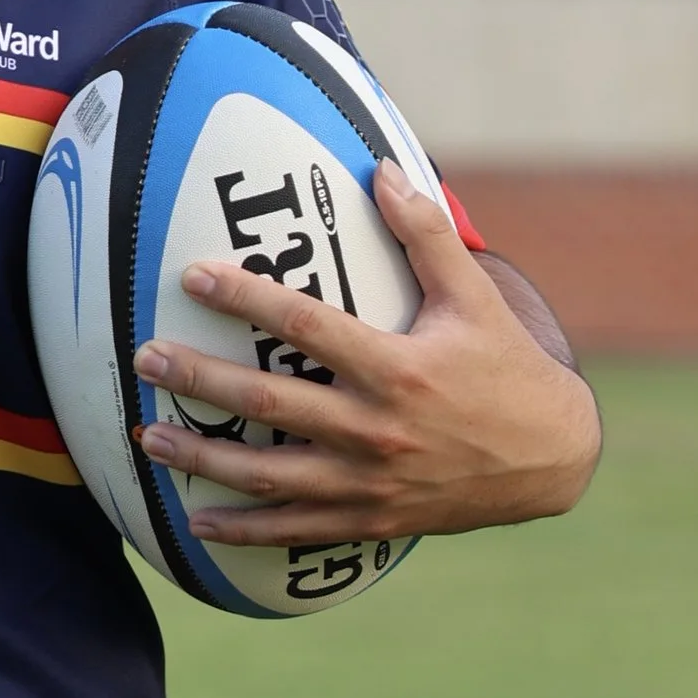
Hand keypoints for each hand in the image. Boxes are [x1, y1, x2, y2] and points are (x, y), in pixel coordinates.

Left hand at [133, 158, 601, 544]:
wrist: (552, 460)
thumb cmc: (506, 368)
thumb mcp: (473, 297)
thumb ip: (426, 234)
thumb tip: (383, 167)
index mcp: (398, 368)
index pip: (306, 325)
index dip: (247, 297)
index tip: (192, 276)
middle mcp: (378, 429)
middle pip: (269, 402)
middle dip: (200, 378)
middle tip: (145, 357)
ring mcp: (371, 483)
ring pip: (270, 475)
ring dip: (203, 457)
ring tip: (149, 435)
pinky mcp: (373, 521)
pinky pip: (297, 530)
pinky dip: (244, 529)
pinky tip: (195, 521)